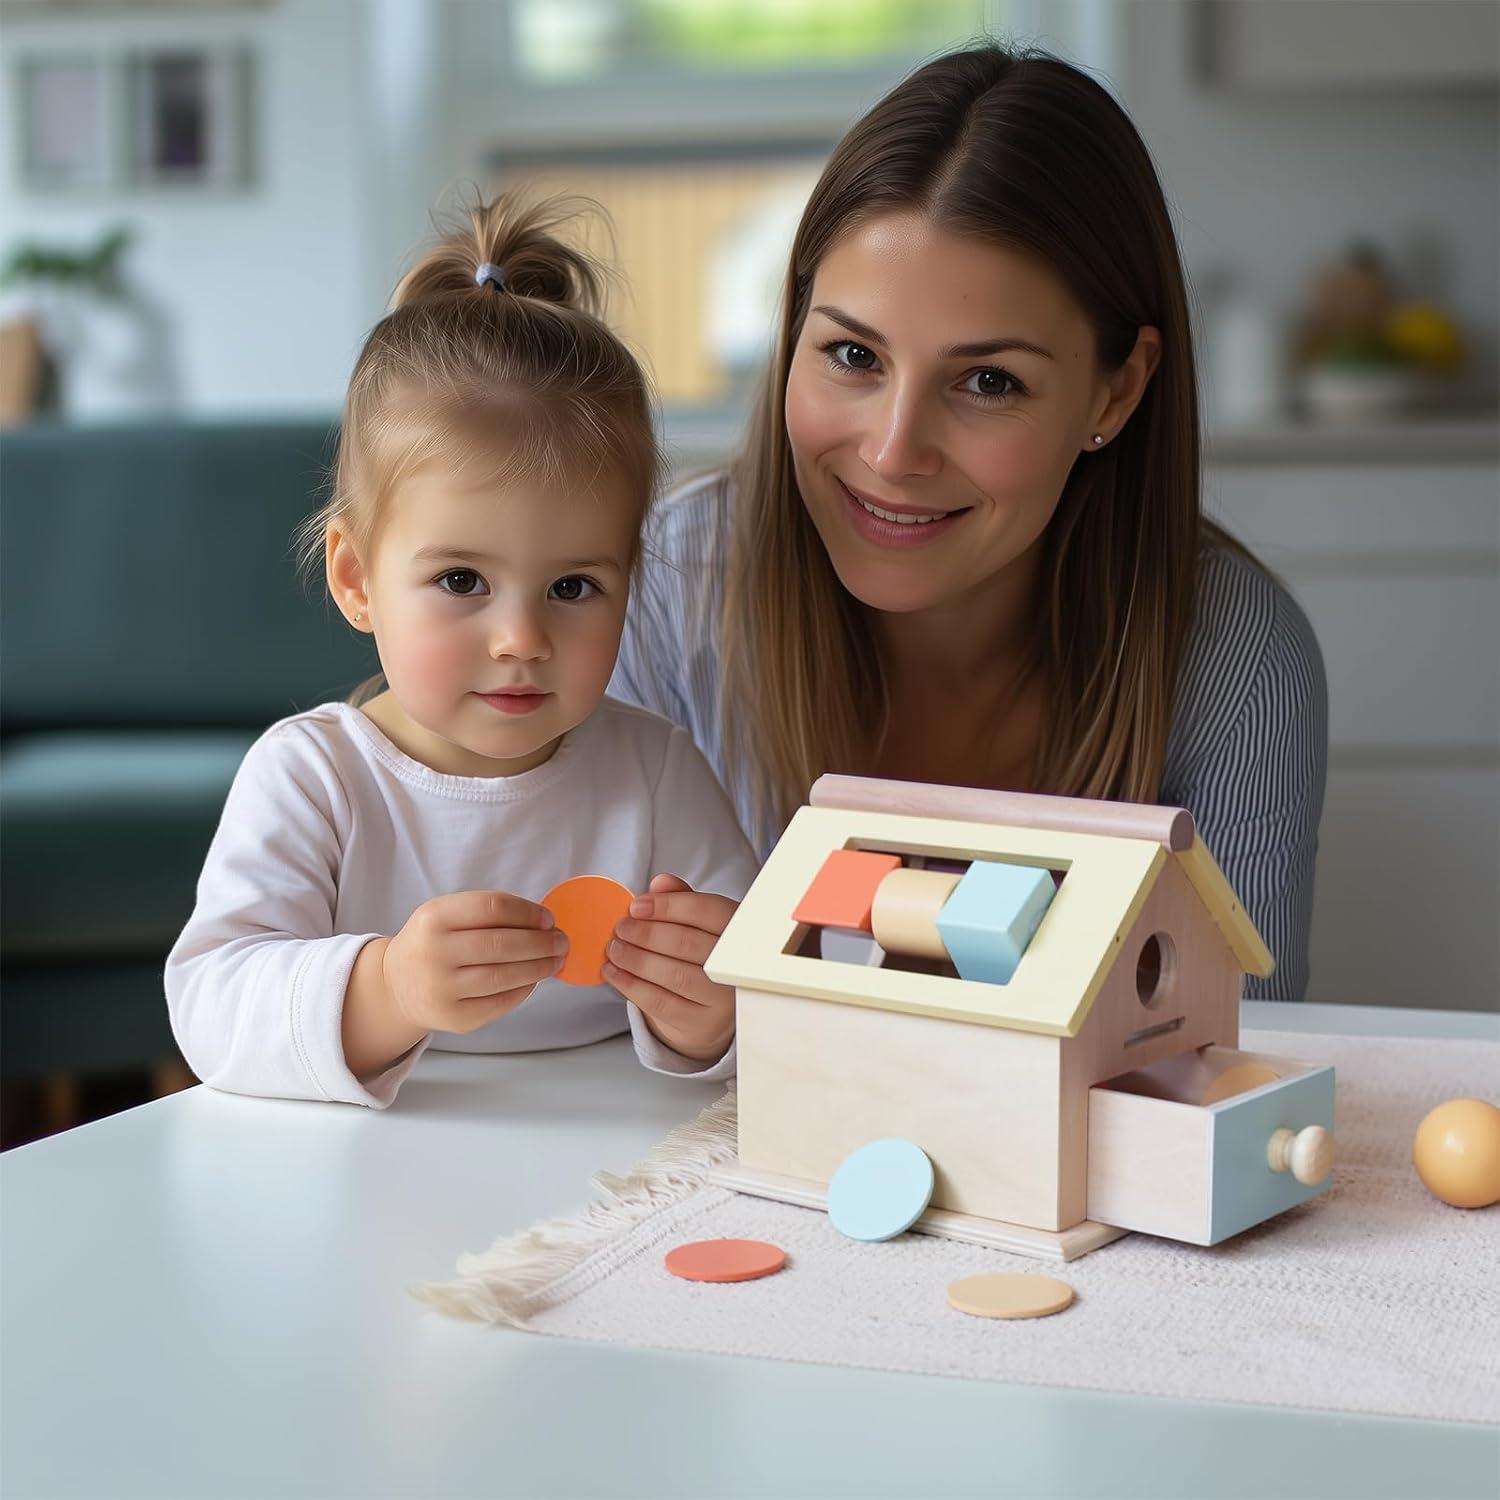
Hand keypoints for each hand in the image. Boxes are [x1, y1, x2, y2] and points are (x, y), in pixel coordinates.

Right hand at [382, 890, 566, 1035]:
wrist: (396, 985)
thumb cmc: (432, 943)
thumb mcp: (445, 915)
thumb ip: (486, 914)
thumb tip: (543, 923)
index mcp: (433, 918)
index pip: (492, 908)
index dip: (527, 912)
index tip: (548, 918)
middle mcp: (434, 953)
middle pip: (502, 944)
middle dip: (541, 942)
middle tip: (562, 941)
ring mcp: (442, 988)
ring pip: (504, 976)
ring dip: (540, 967)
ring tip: (556, 959)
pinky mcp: (454, 1017)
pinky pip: (500, 1002)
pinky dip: (524, 989)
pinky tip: (534, 979)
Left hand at [604, 872, 737, 1062]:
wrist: (711, 1008)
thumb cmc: (702, 955)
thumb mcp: (698, 923)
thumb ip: (681, 899)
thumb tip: (660, 883)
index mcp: (739, 931)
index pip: (707, 912)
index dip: (669, 906)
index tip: (636, 906)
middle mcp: (736, 967)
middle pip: (688, 944)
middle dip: (647, 934)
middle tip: (621, 928)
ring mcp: (722, 1000)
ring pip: (674, 976)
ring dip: (636, 959)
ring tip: (614, 948)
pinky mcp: (701, 1024)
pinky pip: (660, 1003)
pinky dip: (631, 985)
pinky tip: (613, 972)